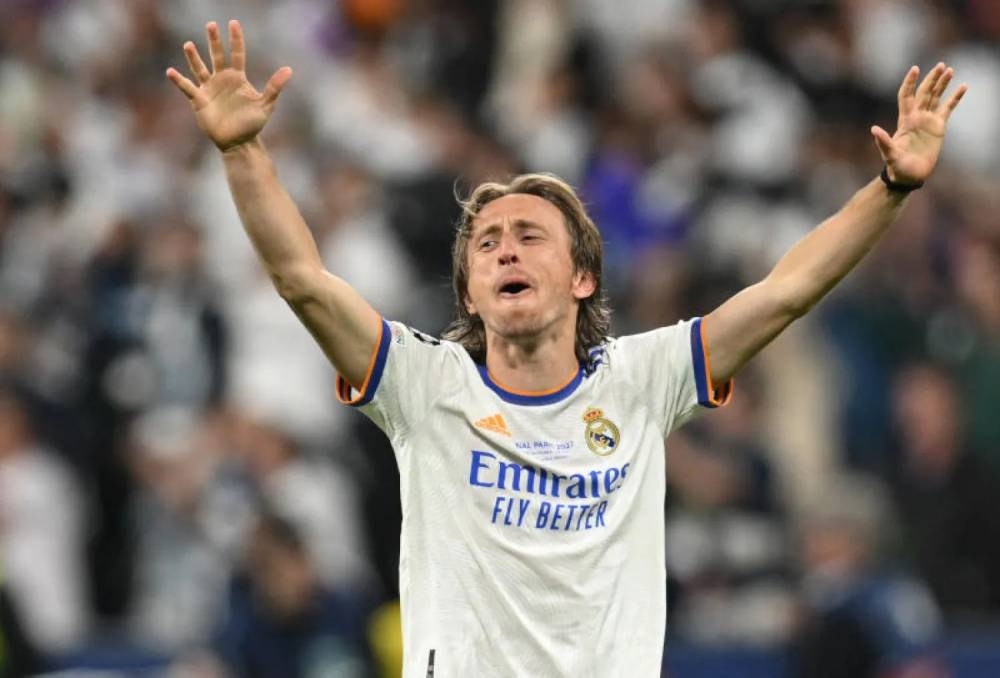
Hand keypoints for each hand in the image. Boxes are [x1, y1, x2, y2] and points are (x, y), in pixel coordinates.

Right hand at [166, 20, 291, 151]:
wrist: (238, 142)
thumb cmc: (252, 124)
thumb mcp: (266, 105)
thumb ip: (274, 87)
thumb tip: (289, 70)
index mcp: (238, 78)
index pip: (237, 54)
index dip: (235, 39)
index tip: (233, 23)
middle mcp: (222, 80)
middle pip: (217, 56)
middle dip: (214, 41)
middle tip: (211, 25)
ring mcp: (209, 89)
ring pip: (200, 68)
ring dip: (194, 57)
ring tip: (189, 44)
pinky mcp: (199, 100)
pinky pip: (187, 87)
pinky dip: (179, 80)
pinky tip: (171, 72)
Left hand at [871, 63, 966, 185]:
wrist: (909, 176)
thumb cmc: (897, 167)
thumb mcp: (889, 154)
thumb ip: (883, 142)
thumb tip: (874, 129)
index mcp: (905, 120)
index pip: (907, 96)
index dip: (910, 83)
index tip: (915, 69)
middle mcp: (916, 117)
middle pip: (924, 93)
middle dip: (931, 79)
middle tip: (941, 65)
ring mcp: (928, 121)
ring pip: (936, 97)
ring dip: (942, 84)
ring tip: (950, 70)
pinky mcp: (939, 127)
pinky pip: (948, 108)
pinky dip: (955, 98)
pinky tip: (963, 86)